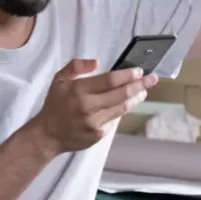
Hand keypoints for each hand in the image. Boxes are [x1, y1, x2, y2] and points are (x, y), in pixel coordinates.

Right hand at [29, 59, 158, 153]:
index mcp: (79, 90)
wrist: (48, 135)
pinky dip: (120, 111)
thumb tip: (97, 62)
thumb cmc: (55, 104)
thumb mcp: (59, 80)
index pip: (109, 80)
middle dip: (140, 85)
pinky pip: (113, 120)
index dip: (127, 75)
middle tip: (153, 79)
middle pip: (121, 94)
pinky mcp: (98, 135)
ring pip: (121, 108)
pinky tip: (125, 105)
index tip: (139, 71)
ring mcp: (94, 122)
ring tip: (144, 91)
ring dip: (135, 98)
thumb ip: (76, 66)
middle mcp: (88, 106)